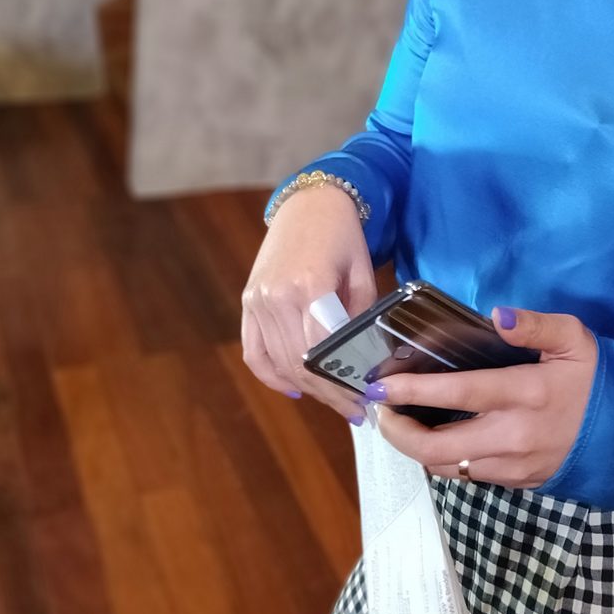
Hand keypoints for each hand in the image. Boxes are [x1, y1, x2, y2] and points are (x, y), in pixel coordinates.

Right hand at [240, 186, 377, 420]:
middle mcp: (276, 296)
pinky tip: (296, 388)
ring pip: (277, 363)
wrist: (309, 203)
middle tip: (355, 410)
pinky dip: (272, 376)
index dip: (343, 384)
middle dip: (329, 394)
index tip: (364, 401)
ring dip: (306, 389)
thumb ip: (359, 319)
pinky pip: (255, 352)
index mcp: (309, 285)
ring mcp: (257, 300)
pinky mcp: (248, 302)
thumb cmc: (343, 235)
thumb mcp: (362, 273)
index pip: (324, 352)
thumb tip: (364, 365)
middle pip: (299, 364)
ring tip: (334, 401)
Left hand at [370, 306, 597, 488]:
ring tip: (399, 423)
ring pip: (448, 467)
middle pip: (438, 447)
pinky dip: (444, 458)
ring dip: (416, 448)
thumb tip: (497, 315)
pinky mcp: (517, 483)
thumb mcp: (574, 338)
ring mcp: (513, 466)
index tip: (380, 385)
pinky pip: (469, 475)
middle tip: (379, 410)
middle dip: (399, 431)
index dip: (413, 391)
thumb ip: (535, 325)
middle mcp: (512, 437)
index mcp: (525, 394)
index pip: (458, 393)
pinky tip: (437, 437)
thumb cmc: (596, 379)